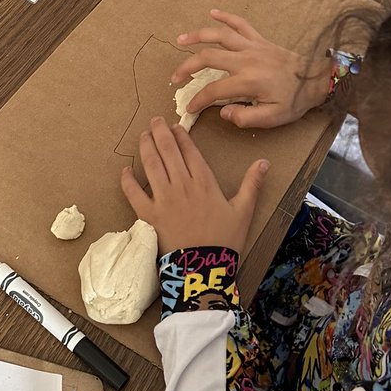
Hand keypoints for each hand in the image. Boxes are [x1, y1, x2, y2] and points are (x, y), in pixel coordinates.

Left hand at [121, 117, 267, 254]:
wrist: (204, 269)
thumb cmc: (225, 240)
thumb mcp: (244, 210)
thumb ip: (252, 184)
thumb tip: (265, 162)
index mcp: (204, 182)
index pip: (189, 150)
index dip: (181, 135)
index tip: (176, 125)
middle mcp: (182, 185)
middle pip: (168, 151)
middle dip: (160, 132)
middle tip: (155, 121)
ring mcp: (164, 199)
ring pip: (151, 166)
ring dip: (145, 147)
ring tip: (143, 135)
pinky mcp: (149, 216)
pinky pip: (134, 194)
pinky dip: (128, 181)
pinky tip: (126, 170)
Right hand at [172, 10, 330, 128]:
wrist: (316, 79)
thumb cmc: (295, 100)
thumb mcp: (273, 117)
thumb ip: (245, 117)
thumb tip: (223, 111)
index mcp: (247, 81)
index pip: (213, 90)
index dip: (198, 100)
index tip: (190, 107)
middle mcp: (246, 60)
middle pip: (208, 58)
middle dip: (187, 67)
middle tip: (175, 78)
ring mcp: (252, 47)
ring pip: (219, 36)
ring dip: (198, 35)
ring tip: (180, 40)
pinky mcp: (260, 40)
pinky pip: (240, 24)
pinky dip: (226, 16)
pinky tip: (212, 12)